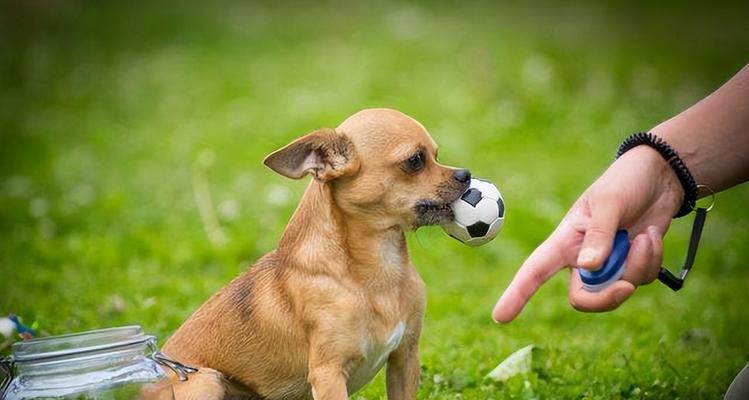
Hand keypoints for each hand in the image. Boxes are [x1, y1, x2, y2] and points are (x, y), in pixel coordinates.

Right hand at [492, 145, 683, 322]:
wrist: (660, 176)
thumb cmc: (625, 181)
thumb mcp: (609, 202)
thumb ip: (599, 235)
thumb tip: (589, 268)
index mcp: (566, 240)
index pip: (535, 270)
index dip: (516, 294)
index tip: (500, 317)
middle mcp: (583, 257)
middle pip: (583, 298)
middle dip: (607, 297)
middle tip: (627, 286)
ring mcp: (609, 264)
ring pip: (618, 289)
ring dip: (638, 265)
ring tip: (644, 235)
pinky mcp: (632, 264)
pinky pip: (642, 279)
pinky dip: (652, 260)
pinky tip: (651, 236)